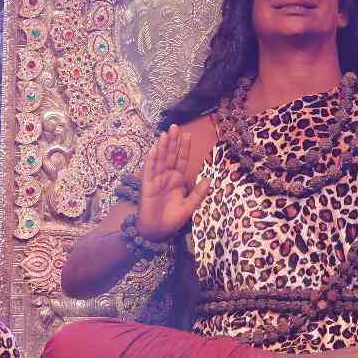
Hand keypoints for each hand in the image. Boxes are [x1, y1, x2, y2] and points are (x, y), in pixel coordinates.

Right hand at [136, 124, 210, 240]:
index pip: (182, 160)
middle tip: (176, 126)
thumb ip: (198, 194)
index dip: (184, 148)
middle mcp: (167, 176)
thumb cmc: (172, 219)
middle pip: (171, 156)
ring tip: (166, 133)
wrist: (156, 232)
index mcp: (178, 180)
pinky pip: (150, 170)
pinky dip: (152, 160)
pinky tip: (155, 149)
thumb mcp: (189, 207)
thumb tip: (209, 180)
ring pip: (160, 160)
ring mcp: (156, 180)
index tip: (188, 134)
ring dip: (163, 147)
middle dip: (173, 141)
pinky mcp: (147, 186)